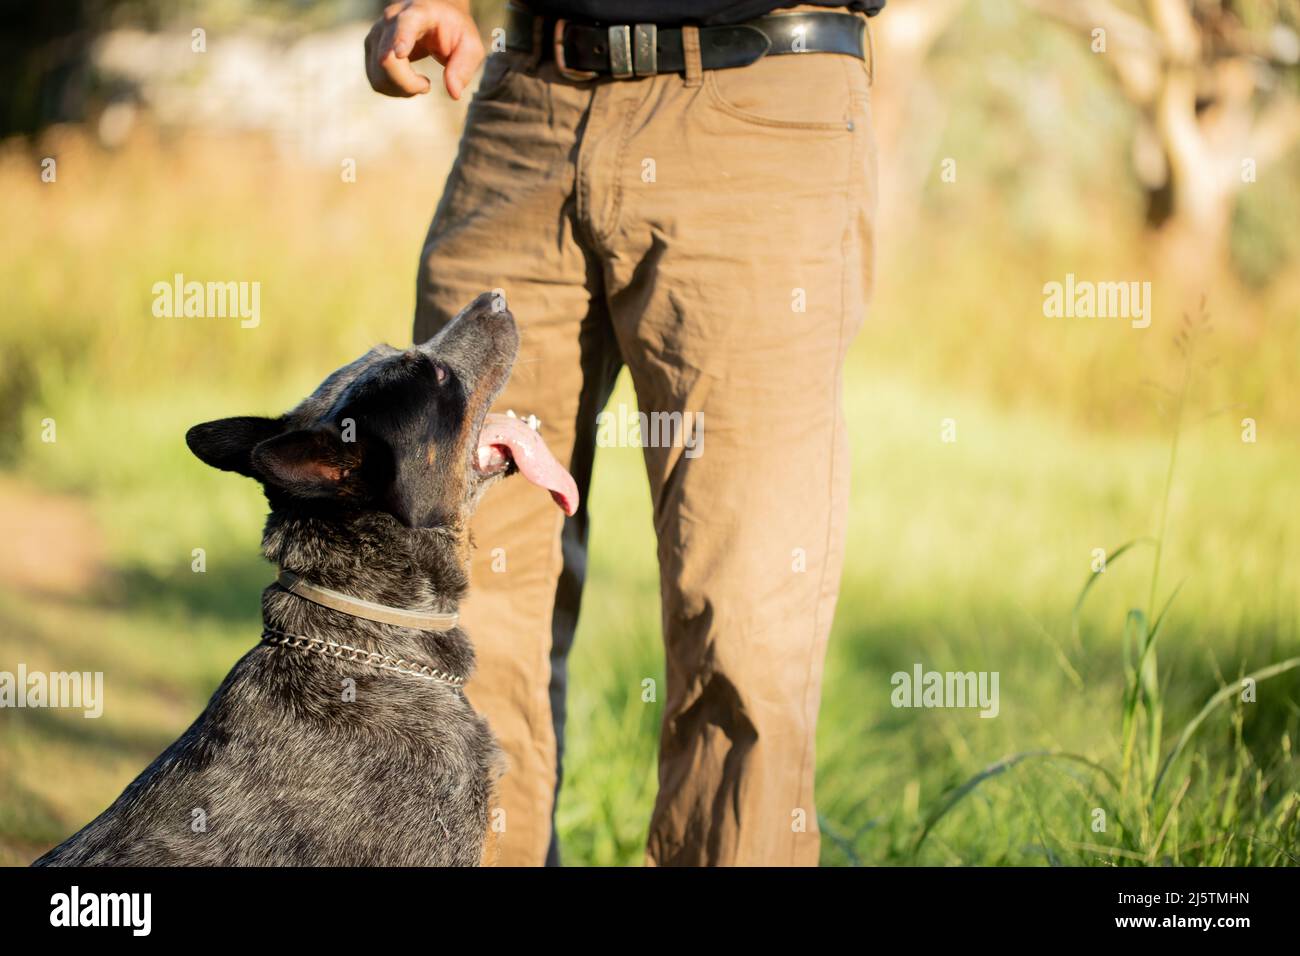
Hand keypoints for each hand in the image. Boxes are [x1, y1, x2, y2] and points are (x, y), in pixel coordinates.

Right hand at [364, 0, 484, 99]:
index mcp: (419, 13)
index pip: (406, 24)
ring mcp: (378, 33)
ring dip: (401, 89)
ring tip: (421, 82)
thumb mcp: (470, 46)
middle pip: (387, 59)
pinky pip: (376, 80)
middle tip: (426, 85)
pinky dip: (393, 89)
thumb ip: (464, 67)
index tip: (401, 53)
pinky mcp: (371, 47)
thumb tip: (453, 93)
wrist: (437, 16)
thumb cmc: (455, 31)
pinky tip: (408, 81)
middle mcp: (392, 19)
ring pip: (378, 74)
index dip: (401, 39)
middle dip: (407, 84)